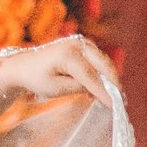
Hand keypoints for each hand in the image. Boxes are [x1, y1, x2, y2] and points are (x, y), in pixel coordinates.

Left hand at [0, 36, 117, 108]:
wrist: (25, 65)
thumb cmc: (36, 79)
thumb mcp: (54, 89)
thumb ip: (76, 88)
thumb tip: (97, 89)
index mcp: (67, 55)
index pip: (90, 75)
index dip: (103, 90)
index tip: (113, 104)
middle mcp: (77, 45)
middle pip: (102, 64)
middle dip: (113, 82)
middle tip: (120, 100)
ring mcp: (81, 43)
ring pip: (103, 61)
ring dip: (109, 78)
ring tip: (113, 96)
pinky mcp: (83, 46)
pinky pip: (98, 60)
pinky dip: (103, 72)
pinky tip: (103, 88)